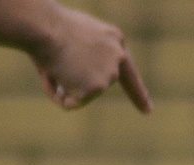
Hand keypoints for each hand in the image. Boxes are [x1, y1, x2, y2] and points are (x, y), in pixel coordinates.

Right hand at [30, 0, 151, 110]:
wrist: (46, 27)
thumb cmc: (50, 26)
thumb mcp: (74, 36)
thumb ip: (82, 57)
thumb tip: (68, 85)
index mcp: (114, 39)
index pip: (128, 70)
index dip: (137, 93)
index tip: (148, 110)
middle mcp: (118, 57)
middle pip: (100, 85)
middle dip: (89, 91)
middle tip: (106, 102)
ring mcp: (109, 74)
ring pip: (81, 94)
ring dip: (61, 85)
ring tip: (53, 64)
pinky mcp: (97, 88)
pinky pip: (70, 104)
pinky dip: (56, 95)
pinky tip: (52, 76)